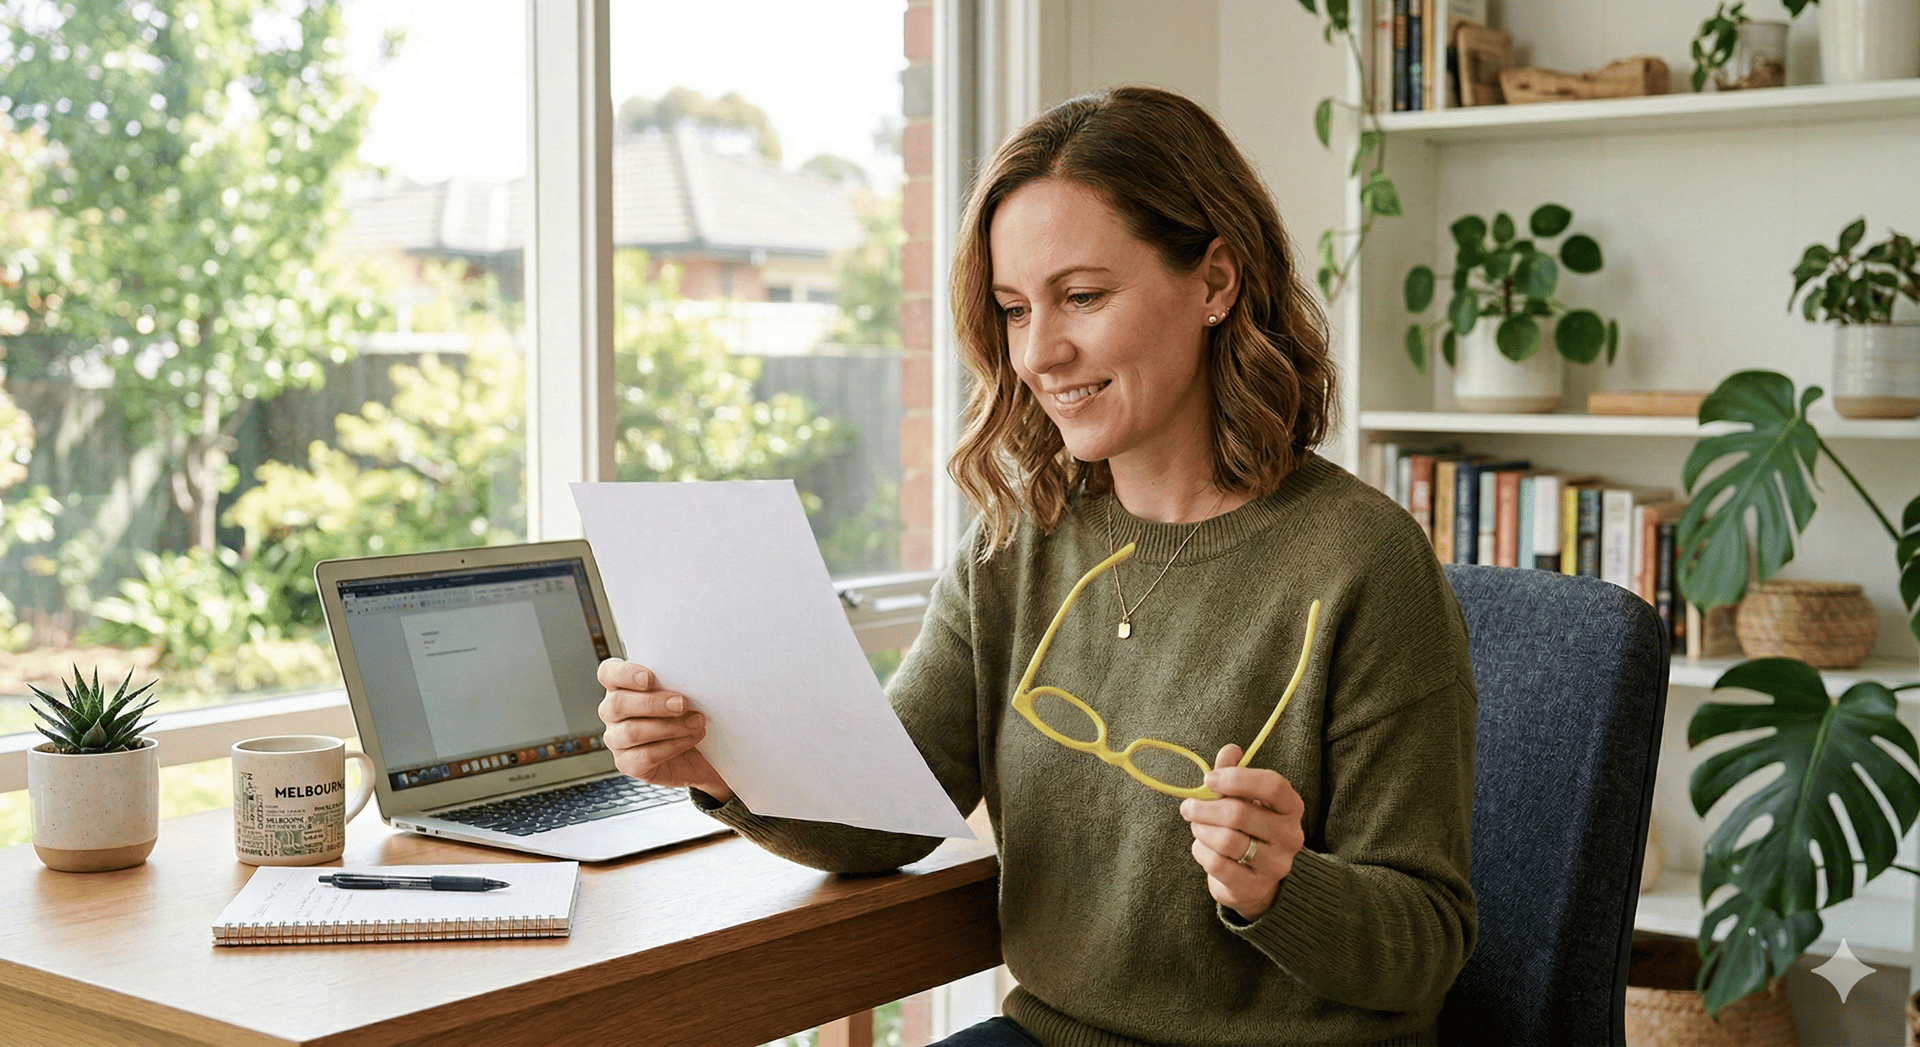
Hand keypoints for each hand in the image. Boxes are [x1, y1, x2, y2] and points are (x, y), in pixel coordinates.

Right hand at [596, 658, 733, 801]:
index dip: (624, 674)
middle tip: (683, 703)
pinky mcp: (626, 763)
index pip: (608, 673)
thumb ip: (676, 683)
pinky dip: (673, 746)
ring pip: (632, 732)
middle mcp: (611, 712)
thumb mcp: (681, 694)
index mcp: (620, 687)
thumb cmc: (684, 716)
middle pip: (618, 704)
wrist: (695, 753)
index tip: (649, 678)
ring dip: (670, 726)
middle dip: (654, 703)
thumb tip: (688, 678)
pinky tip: (691, 738)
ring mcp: (615, 739)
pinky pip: (645, 755)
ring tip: (696, 723)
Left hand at [1179, 743, 1305, 920]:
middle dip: (1205, 807)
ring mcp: (1276, 864)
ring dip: (1201, 829)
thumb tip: (1230, 751)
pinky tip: (1202, 847)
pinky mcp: (1255, 886)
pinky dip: (1201, 851)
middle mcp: (1291, 836)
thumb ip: (1234, 772)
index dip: (1237, 778)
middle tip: (1188, 807)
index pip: (1272, 785)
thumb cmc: (1247, 828)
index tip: (1209, 779)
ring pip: (1226, 840)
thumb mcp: (1244, 798)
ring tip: (1196, 826)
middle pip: (1240, 813)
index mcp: (1291, 807)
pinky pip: (1217, 864)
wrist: (1253, 878)